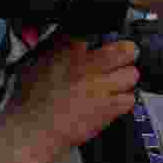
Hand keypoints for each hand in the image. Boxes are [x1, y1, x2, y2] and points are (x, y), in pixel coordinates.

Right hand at [8, 36, 138, 162]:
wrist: (32, 129)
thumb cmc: (31, 100)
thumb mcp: (37, 63)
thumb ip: (59, 48)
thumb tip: (75, 39)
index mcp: (67, 50)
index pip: (98, 33)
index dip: (105, 39)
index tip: (105, 45)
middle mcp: (87, 65)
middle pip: (125, 50)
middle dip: (126, 54)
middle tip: (123, 60)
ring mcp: (100, 86)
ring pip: (131, 74)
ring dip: (125, 79)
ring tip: (115, 84)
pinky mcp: (108, 107)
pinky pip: (129, 99)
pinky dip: (124, 100)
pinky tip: (113, 102)